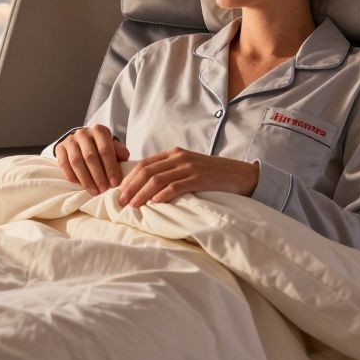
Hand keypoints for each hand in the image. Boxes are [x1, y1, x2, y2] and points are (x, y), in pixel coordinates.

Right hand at [55, 125, 130, 194]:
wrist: (81, 140)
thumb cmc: (100, 147)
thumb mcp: (113, 146)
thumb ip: (120, 153)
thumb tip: (124, 163)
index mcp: (99, 131)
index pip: (105, 150)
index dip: (111, 168)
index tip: (115, 183)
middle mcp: (83, 133)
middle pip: (90, 157)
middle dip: (98, 176)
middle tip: (104, 190)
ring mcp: (70, 140)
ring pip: (76, 162)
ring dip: (86, 179)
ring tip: (94, 191)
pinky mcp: (59, 148)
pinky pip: (64, 164)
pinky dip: (72, 177)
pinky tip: (80, 186)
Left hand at [118, 148, 258, 207]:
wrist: (241, 175)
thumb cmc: (213, 175)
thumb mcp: (188, 169)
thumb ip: (170, 173)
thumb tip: (146, 188)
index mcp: (174, 153)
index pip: (144, 163)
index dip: (129, 178)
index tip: (118, 191)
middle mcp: (179, 157)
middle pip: (147, 170)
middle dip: (130, 186)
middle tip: (120, 201)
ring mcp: (189, 166)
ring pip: (158, 179)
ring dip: (142, 193)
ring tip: (132, 205)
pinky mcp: (200, 178)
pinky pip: (176, 186)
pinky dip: (162, 195)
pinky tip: (154, 203)